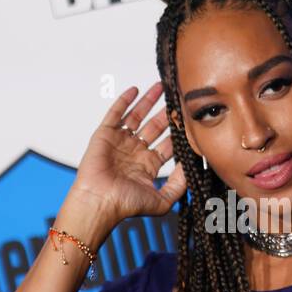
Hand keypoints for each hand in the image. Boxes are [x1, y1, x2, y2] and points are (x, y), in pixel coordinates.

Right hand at [69, 82, 185, 225]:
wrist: (100, 202)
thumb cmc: (126, 204)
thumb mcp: (162, 199)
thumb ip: (179, 184)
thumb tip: (191, 165)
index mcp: (148, 166)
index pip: (168, 144)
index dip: (179, 132)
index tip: (189, 120)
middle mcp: (134, 152)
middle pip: (155, 127)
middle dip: (167, 114)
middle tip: (178, 99)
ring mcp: (120, 142)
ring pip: (137, 117)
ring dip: (149, 101)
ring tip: (161, 87)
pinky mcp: (105, 135)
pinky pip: (115, 114)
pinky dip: (124, 101)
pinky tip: (135, 90)